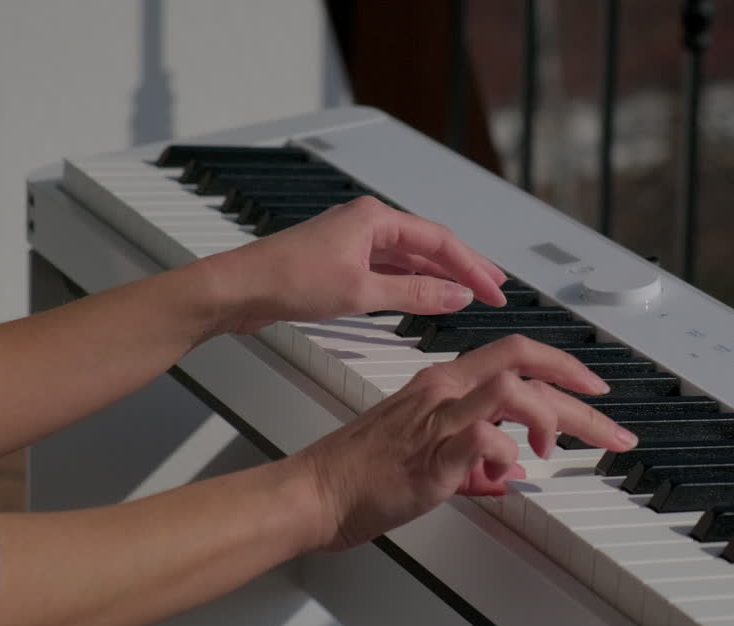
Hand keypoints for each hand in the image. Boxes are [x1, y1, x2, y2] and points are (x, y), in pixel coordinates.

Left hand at [205, 196, 508, 334]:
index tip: (495, 290)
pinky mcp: (341, 263)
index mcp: (375, 218)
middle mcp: (367, 224)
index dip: (472, 267)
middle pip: (429, 245)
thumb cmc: (288, 280)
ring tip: (468, 294)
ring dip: (439, 277)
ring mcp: (354, 242)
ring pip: (409, 258)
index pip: (439, 241)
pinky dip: (411, 285)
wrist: (238, 290)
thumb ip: (415, 295)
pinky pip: (389, 270)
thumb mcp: (361, 292)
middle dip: (463, 267)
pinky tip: (425, 298)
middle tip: (495, 288)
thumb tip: (457, 295)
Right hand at [286, 336, 638, 551]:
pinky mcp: (430, 455)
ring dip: (548, 418)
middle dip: (582, 399)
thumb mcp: (429, 455)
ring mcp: (437, 420)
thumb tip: (508, 469)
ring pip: (513, 390)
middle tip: (613, 428)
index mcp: (444, 383)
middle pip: (528, 369)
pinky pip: (482, 439)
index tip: (593, 388)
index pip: (515, 353)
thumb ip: (474, 457)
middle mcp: (444, 390)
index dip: (562, 365)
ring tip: (550, 448)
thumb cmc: (362, 473)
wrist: (317, 490)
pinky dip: (506, 455)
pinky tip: (506, 472)